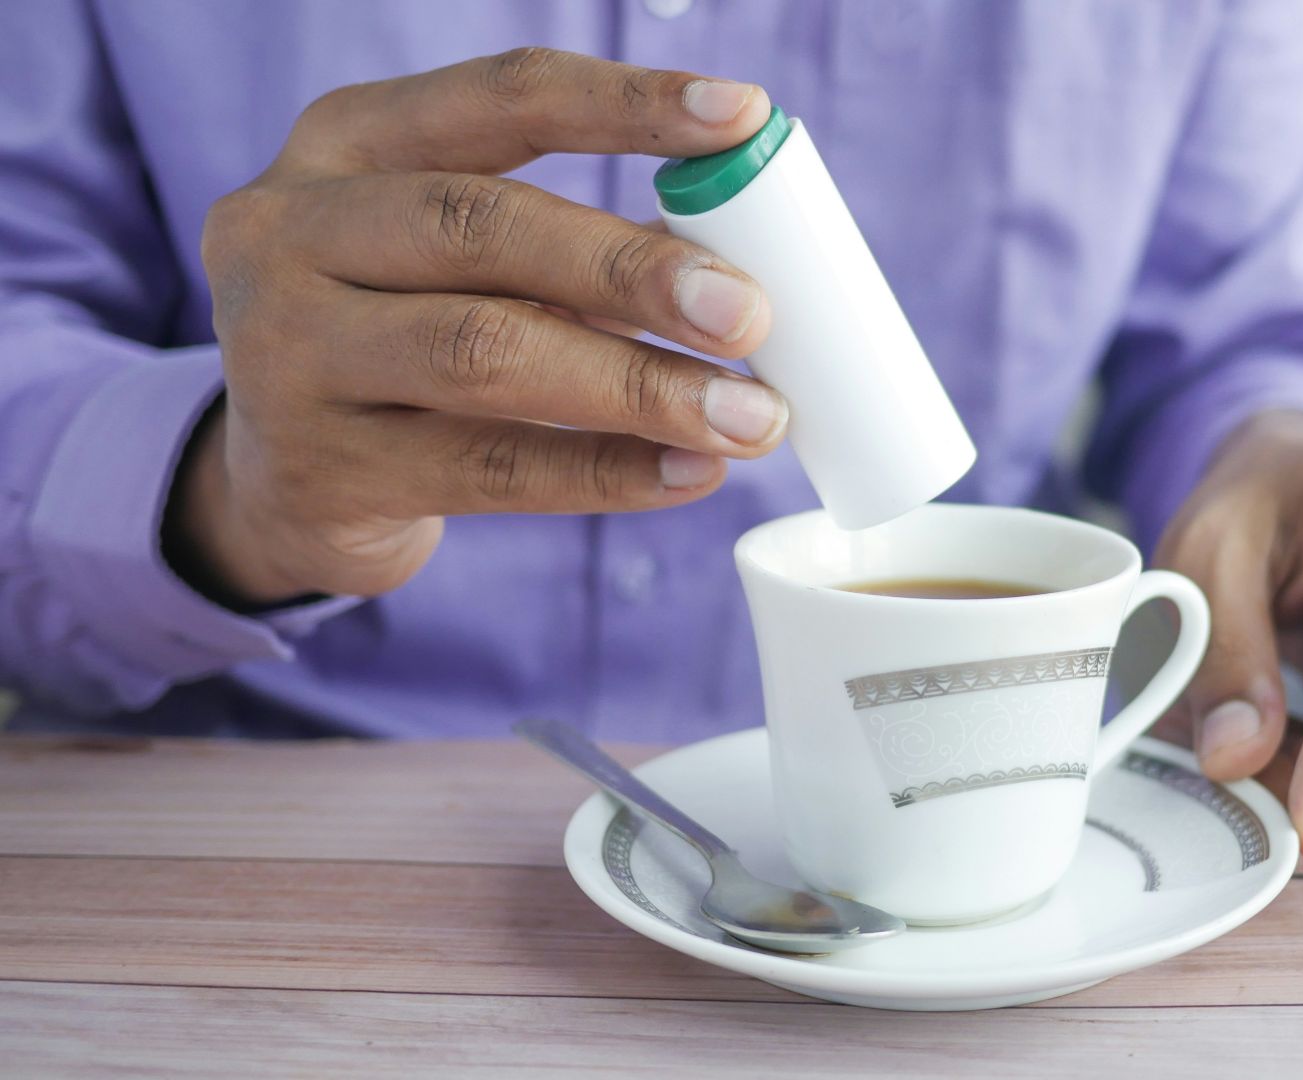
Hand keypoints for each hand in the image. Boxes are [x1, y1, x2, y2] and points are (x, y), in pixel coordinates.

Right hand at [173, 49, 784, 604]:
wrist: (270, 480)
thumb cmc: (400, 337)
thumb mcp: (456, 261)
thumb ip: (573, 246)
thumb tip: (735, 261)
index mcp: (345, 143)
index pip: (501, 97)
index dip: (628, 104)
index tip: (743, 118)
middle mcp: (290, 232)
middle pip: (482, 227)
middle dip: (632, 270)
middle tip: (750, 312)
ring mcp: (287, 355)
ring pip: (484, 353)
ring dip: (638, 386)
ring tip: (749, 415)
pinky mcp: (321, 471)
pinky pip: (491, 470)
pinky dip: (607, 472)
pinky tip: (691, 473)